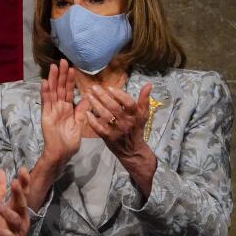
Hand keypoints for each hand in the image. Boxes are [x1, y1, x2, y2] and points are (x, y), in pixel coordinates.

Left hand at [0, 167, 30, 235]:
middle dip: (19, 194)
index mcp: (16, 211)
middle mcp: (20, 221)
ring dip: (6, 212)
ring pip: (16, 221)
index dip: (23, 182)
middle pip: (22, 205)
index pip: (22, 194)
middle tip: (15, 182)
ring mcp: (17, 234)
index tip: (22, 169)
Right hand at [39, 59, 81, 167]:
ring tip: (53, 67)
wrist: (62, 153)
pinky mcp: (46, 115)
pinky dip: (45, 92)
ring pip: (52, 91)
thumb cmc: (70, 141)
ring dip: (52, 79)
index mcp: (68, 109)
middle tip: (62, 61)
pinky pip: (46, 102)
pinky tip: (45, 82)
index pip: (69, 91)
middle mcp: (59, 107)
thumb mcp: (80, 124)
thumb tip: (88, 98)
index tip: (72, 68)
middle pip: (60, 88)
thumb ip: (82, 111)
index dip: (70, 80)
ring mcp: (52, 110)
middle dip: (61, 75)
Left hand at [83, 82, 158, 198]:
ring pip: (106, 116)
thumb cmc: (136, 129)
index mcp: (136, 116)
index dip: (119, 94)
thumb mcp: (143, 115)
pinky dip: (92, 120)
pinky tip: (87, 112)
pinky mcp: (108, 138)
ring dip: (96, 105)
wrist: (133, 151)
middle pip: (114, 107)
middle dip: (103, 96)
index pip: (129, 103)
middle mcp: (127, 122)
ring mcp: (117, 130)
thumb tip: (148, 84)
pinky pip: (99, 128)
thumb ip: (144, 99)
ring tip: (88, 96)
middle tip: (93, 87)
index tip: (109, 87)